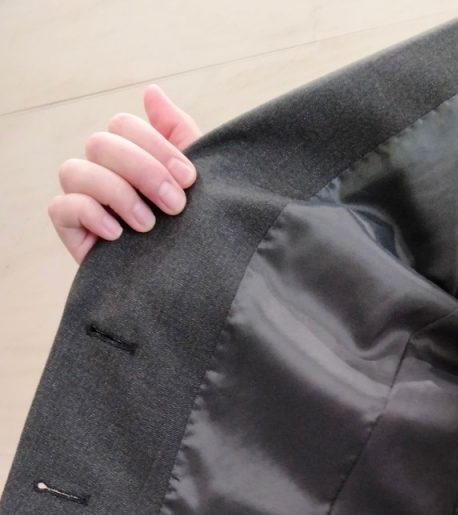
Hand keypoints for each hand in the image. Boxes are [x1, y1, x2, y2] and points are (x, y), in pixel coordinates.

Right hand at [48, 83, 202, 264]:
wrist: (187, 281)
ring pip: (75, 170)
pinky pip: (61, 207)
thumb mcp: (197, 181)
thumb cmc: (192, 227)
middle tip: (176, 205)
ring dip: (117, 194)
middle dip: (143, 171)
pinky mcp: (71, 228)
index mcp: (130, 153)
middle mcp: (102, 170)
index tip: (190, 179)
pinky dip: (90, 215)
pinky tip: (118, 235)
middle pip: (101, 144)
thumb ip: (179, 134)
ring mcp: (84, 197)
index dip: (157, 146)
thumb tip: (152, 92)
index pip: (124, 125)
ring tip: (149, 226)